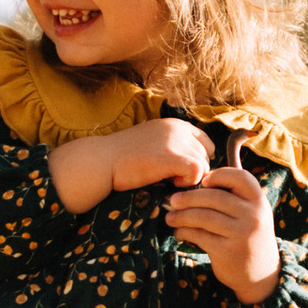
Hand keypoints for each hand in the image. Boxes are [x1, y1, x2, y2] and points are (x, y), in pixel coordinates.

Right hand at [47, 113, 212, 212]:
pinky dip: (188, 182)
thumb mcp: (153, 142)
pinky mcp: (171, 156)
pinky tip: (170, 183)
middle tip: (171, 178)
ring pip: (203, 165)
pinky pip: (197, 171)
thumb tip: (198, 165)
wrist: (101, 161)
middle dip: (193, 170)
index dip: (197, 160)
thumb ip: (174, 146)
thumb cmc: (124, 157)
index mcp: (176, 123)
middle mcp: (179, 128)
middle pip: (206, 156)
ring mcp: (175, 141)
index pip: (206, 143)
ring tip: (168, 180)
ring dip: (189, 177)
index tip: (180, 170)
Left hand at [167, 159, 280, 301]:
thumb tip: (196, 182)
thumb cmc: (248, 236)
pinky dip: (184, 232)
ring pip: (204, 216)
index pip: (240, 177)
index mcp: (259, 201)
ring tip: (170, 218)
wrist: (261, 274)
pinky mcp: (227, 251)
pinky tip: (179, 232)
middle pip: (215, 197)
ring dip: (182, 216)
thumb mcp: (252, 214)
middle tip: (173, 200)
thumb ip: (233, 198)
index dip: (219, 175)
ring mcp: (241, 234)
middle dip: (189, 197)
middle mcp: (253, 216)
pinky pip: (200, 235)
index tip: (202, 181)